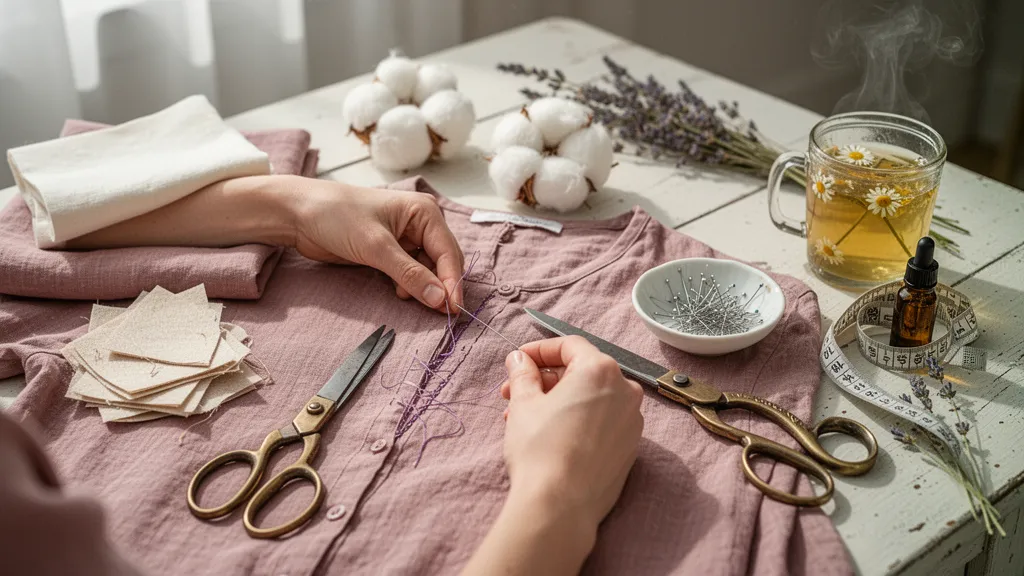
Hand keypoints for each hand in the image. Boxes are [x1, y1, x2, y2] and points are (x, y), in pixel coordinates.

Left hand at [292, 180, 464, 311]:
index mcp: (424, 212)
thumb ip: (409, 274)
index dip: (452, 282)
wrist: (300, 213)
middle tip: (438, 313)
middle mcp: (421, 223)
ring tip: (405, 297)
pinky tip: (398, 292)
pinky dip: (409, 284)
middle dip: (440, 285)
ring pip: (428, 269)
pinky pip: (412, 272)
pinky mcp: (392, 250)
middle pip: (443, 261)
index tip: (452, 310)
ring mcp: (407, 237)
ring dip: (423, 286)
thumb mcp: (376, 247)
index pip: (448, 252)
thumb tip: (440, 299)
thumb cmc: (337, 217)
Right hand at [461, 336, 643, 575]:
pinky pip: (602, 421)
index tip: (517, 360)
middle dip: (544, 380)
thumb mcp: (523, 403)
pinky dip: (578, 420)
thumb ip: (523, 374)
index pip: (569, 346)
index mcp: (600, 370)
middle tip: (514, 393)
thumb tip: (519, 360)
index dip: (538, 350)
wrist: (560, 506)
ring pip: (591, 398)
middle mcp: (625, 391)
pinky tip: (551, 435)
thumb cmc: (541, 450)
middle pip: (581, 372)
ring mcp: (632, 421)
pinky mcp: (630, 448)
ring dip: (558, 401)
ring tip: (525, 419)